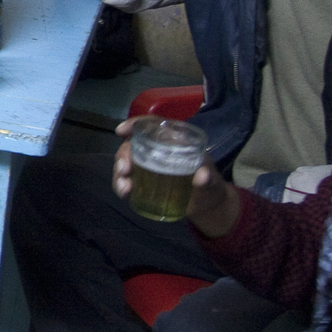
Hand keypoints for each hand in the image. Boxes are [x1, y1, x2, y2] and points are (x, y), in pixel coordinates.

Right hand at [112, 117, 239, 237]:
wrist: (207, 207)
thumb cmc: (211, 187)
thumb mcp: (213, 182)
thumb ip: (209, 179)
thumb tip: (202, 176)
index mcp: (174, 142)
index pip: (152, 125)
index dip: (135, 124)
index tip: (121, 131)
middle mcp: (157, 150)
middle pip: (133, 145)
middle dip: (123, 155)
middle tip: (124, 170)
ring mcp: (148, 167)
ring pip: (126, 163)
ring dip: (118, 173)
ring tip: (124, 189)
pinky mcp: (143, 183)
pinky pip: (127, 179)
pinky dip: (121, 185)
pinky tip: (124, 194)